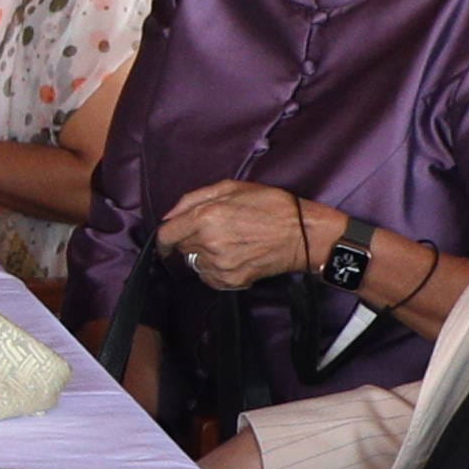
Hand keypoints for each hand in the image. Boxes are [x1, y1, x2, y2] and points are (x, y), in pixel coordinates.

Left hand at [155, 180, 317, 289]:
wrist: (302, 234)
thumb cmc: (270, 205)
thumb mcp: (231, 187)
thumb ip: (193, 199)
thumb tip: (169, 215)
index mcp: (205, 217)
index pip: (166, 235)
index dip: (165, 237)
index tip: (168, 239)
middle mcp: (209, 243)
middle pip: (181, 248)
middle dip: (191, 240)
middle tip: (215, 231)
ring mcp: (220, 265)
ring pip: (195, 263)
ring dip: (204, 255)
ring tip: (229, 243)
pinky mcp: (231, 281)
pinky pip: (209, 277)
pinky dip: (215, 269)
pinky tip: (234, 257)